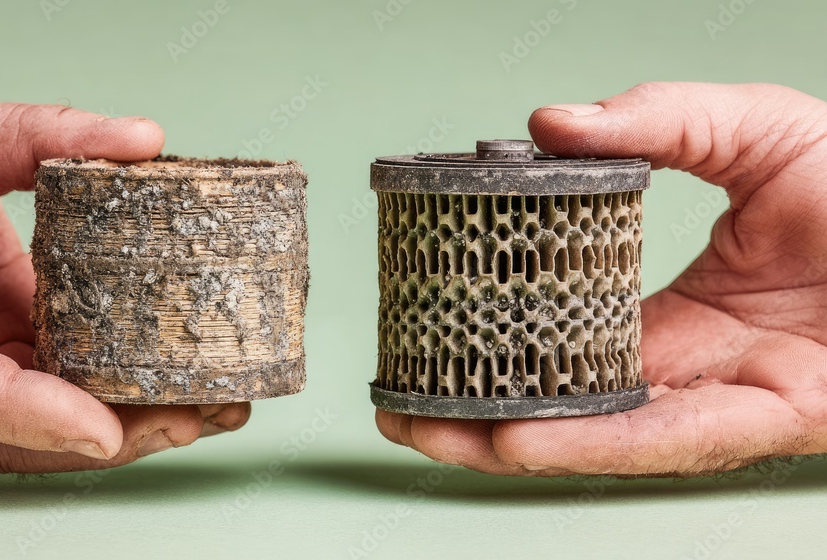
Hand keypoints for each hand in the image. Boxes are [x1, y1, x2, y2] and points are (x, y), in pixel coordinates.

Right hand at [0, 96, 248, 472]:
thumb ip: (40, 134)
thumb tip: (141, 140)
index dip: (28, 410)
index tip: (104, 428)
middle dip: (99, 436)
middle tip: (193, 417)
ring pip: (12, 435)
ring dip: (106, 430)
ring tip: (196, 410)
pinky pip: (20, 404)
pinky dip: (86, 403)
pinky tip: (151, 391)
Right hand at [376, 82, 826, 476]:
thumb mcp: (753, 128)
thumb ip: (658, 121)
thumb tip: (551, 121)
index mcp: (675, 305)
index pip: (562, 326)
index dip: (494, 328)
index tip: (433, 318)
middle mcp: (684, 363)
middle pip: (561, 396)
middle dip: (475, 403)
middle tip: (401, 394)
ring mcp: (717, 398)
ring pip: (592, 432)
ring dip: (501, 437)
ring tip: (421, 428)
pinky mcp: (760, 421)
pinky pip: (654, 437)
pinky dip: (578, 441)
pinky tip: (510, 437)